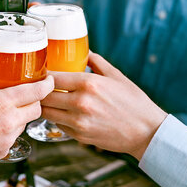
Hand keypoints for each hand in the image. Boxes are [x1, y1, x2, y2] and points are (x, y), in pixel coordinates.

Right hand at [0, 65, 53, 171]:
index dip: (47, 85)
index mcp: (3, 102)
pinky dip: (9, 130)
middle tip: (27, 95)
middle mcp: (10, 121)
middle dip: (35, 101)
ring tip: (7, 111)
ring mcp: (8, 138)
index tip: (49, 80)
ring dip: (21, 116)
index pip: (37, 92)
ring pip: (25, 124)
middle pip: (37, 109)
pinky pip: (13, 137)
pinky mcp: (3, 151)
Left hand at [41, 51, 166, 159]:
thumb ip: (95, 60)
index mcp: (88, 83)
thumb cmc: (133, 101)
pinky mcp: (79, 136)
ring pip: (46, 112)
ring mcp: (78, 122)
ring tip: (48, 99)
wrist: (146, 132)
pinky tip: (63, 112)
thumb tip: (83, 50)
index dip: (43, 75)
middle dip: (40, 90)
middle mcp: (80, 103)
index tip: (42, 73)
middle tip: (41, 86)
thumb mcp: (115, 75)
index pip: (52, 77)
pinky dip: (57, 118)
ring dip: (45, 105)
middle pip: (44, 95)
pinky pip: (57, 124)